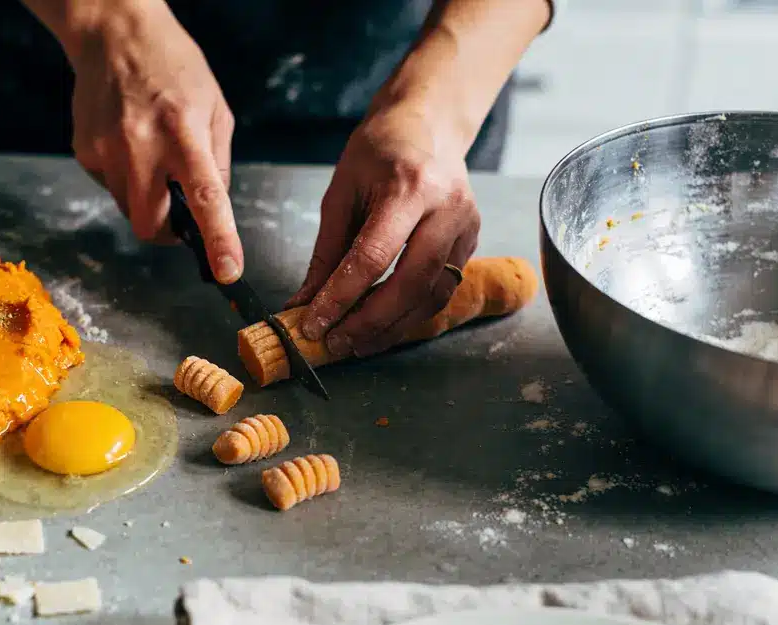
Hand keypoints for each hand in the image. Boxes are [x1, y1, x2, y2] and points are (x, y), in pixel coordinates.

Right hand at [68, 3, 241, 281]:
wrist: (113, 32)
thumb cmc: (172, 66)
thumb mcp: (215, 108)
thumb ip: (217, 162)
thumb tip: (214, 209)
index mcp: (184, 132)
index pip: (205, 197)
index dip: (218, 239)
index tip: (226, 271)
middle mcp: (141, 144)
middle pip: (150, 225)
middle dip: (166, 230)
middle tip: (176, 212)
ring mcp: (106, 149)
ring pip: (128, 209)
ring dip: (144, 199)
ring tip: (149, 156)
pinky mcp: (84, 151)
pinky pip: (109, 186)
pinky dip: (123, 177)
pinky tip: (127, 142)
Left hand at [288, 104, 479, 356]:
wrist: (426, 127)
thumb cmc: (378, 154)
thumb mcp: (341, 194)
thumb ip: (327, 253)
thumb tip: (305, 303)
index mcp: (410, 187)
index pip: (374, 257)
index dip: (341, 297)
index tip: (314, 325)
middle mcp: (447, 208)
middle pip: (411, 283)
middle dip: (370, 322)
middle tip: (338, 344)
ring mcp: (467, 226)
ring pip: (432, 296)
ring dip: (392, 327)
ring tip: (356, 343)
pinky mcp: (472, 242)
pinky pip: (442, 290)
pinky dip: (410, 315)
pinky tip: (383, 326)